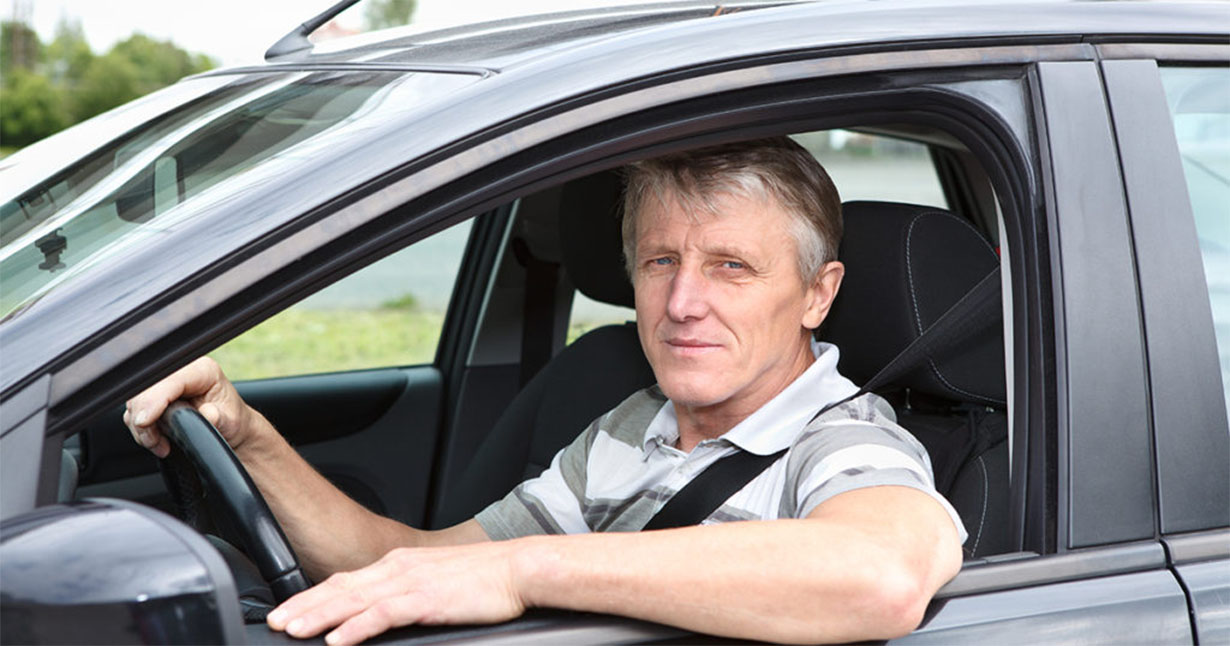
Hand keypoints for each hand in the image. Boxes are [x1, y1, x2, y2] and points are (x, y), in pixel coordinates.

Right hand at [123, 356, 256, 457]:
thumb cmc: (231, 423)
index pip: (167, 380)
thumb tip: (206, 414)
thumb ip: (217, 417)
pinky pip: (135, 412)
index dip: (153, 400)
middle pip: (144, 389)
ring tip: (160, 443)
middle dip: (144, 418)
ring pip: (136, 401)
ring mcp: (166, 384)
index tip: (145, 422)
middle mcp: (182, 372)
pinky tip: (158, 440)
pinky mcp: (155, 397)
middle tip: (156, 441)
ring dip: (142, 427)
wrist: (231, 433)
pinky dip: (141, 429)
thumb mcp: (230, 422)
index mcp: (202, 370)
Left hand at [266, 542, 529, 645]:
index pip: (346, 580)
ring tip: (292, 631)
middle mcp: (398, 568)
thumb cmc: (485, 579)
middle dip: (304, 606)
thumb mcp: (436, 580)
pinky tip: (338, 639)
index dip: (314, 596)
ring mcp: (411, 582)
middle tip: (274, 623)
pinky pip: (382, 614)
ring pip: (353, 600)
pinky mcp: (426, 598)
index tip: (288, 610)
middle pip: (340, 588)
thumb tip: (384, 610)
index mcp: (399, 563)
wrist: (519, 568)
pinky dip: (356, 626)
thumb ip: (406, 591)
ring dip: (319, 616)